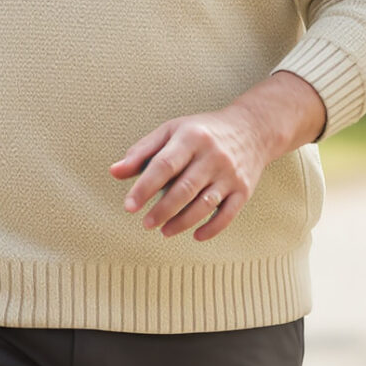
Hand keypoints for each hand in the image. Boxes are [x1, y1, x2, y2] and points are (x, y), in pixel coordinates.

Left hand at [110, 72, 323, 240]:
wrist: (252, 129)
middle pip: (184, 189)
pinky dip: (211, 228)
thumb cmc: (201, 132)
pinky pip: (228, 214)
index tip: (129, 206)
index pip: (164, 165)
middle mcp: (213, 156)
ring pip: (204, 204)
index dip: (144, 187)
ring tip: (163, 231)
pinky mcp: (244, 190)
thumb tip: (114, 172)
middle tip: (145, 223)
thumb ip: (142, 152)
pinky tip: (195, 235)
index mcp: (190, 138)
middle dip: (162, 210)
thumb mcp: (170, 131)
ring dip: (182, 222)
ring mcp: (230, 174)